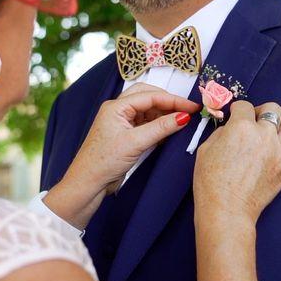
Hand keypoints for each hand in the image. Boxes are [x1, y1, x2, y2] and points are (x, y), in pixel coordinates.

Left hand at [44, 83, 199, 228]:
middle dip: (169, 102)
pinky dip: (159, 126)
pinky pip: (146, 124)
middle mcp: (118, 111)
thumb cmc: (102, 162)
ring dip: (165, 114)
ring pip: (148, 111)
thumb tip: (183, 116)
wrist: (88, 184)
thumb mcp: (135, 143)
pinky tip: (170, 132)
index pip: (150, 96)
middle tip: (188, 110)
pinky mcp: (126, 135)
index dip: (174, 100)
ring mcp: (122, 123)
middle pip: (149, 97)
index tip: (192, 107)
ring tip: (182, 121)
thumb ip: (161, 127)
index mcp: (116, 106)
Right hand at [193, 100, 280, 224]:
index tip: (236, 115)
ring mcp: (280, 151)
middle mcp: (264, 135)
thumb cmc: (211, 182)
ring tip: (272, 133)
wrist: (226, 209)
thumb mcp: (205, 149)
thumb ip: (222, 132)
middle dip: (261, 112)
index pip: (245, 106)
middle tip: (254, 121)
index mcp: (240, 128)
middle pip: (273, 109)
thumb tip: (231, 127)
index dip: (238, 110)